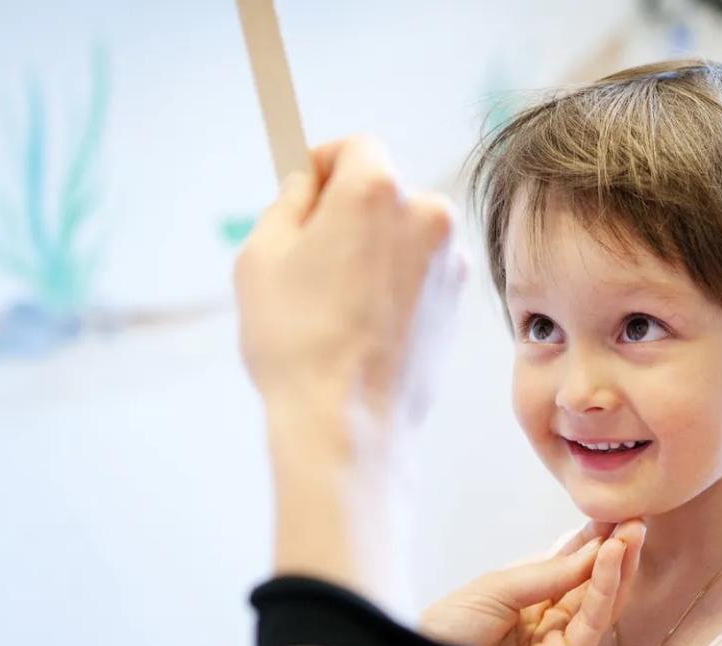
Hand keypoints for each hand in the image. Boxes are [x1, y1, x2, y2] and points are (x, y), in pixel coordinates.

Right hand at [234, 136, 463, 603]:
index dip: (324, 165)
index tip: (307, 192)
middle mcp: (427, 215)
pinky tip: (366, 327)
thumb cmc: (297, 341)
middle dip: (349, 213)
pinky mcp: (460, 302)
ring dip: (375, 252)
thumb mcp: (261, 256)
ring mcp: (450, 261)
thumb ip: (288, 204)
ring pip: (404, 236)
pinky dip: (398, 286)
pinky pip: (421, 274)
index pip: (355, 147)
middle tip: (311, 259)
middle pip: (384, 192)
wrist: (349, 422)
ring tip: (337, 306)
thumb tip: (309, 189)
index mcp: (376, 190)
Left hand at [421, 520, 645, 645]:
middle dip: (615, 551)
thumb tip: (598, 548)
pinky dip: (606, 588)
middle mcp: (547, 622)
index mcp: (527, 599)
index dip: (593, 542)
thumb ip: (551, 573)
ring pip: (602, 604)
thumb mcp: (500, 587)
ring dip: (620, 566)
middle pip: (593, 585)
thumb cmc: (450, 628)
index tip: (614, 513)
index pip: (571, 568)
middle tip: (635, 520)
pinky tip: (612, 557)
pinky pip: (594, 623)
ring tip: (632, 531)